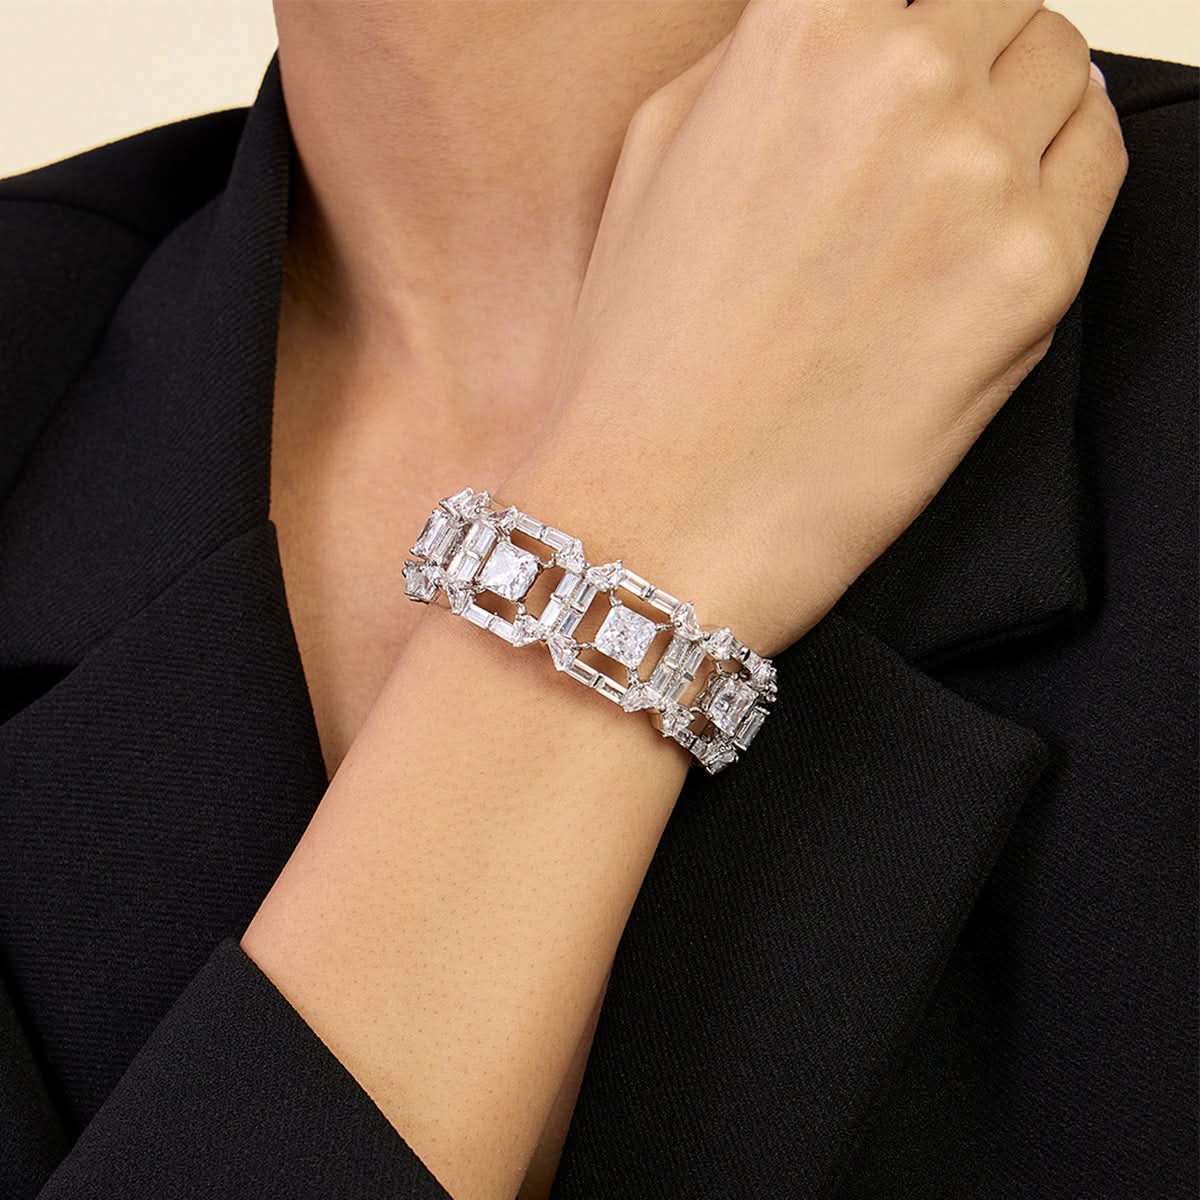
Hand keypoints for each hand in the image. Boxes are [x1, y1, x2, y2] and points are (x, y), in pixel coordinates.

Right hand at [502, 0, 1126, 655]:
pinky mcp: (1037, 275)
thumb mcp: (656, 155)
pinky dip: (1060, 171)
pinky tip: (999, 216)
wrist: (664, 512)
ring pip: (1061, 70)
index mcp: (801, 29)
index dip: (901, 16)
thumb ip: (758, 61)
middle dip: (965, 48)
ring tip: (958, 175)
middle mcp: (906, 78)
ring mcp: (983, 176)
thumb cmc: (641, 357)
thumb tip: (845, 28)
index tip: (910, 45)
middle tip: (929, 117)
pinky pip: (1097, 167)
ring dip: (1018, 104)